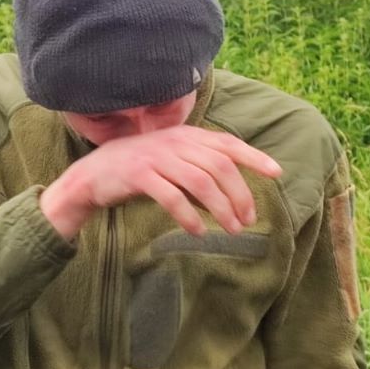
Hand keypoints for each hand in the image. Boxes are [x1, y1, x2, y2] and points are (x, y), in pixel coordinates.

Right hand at [39, 125, 282, 241]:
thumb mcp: (172, 161)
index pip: (228, 144)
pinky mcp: (139, 175)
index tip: (276, 173)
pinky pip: (171, 196)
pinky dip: (188, 215)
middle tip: (247, 221)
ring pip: (200, 182)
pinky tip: (198, 232)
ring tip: (231, 230)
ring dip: (220, 209)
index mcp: (186, 136)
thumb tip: (234, 194)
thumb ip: (200, 168)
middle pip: (219, 167)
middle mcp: (174, 142)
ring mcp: (156, 157)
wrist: (92, 175)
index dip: (254, 157)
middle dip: (239, 195)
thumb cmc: (139, 170)